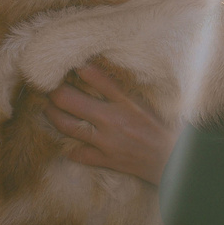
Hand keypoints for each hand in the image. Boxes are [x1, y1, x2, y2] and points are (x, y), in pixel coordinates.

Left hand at [46, 62, 175, 185]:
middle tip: (49, 87)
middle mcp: (111, 120)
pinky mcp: (106, 160)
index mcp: (125, 102)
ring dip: (54, 116)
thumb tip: (98, 73)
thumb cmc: (165, 128)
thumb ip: (123, 89)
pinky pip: (80, 155)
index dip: (78, 68)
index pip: (95, 77)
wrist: (174, 160)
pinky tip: (67, 144)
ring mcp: (106, 141)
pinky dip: (71, 149)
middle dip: (55, 92)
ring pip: (68, 126)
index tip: (70, 65)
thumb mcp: (147, 102)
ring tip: (48, 108)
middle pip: (69, 101)